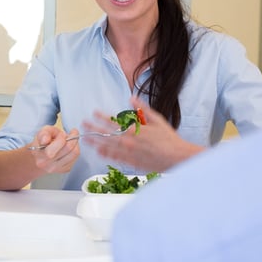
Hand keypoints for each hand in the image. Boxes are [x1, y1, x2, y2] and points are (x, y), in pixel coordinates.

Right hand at [27, 125, 80, 173]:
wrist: (40, 158)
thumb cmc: (42, 144)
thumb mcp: (41, 133)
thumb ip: (44, 134)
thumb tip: (45, 139)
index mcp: (39, 153)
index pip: (54, 145)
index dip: (61, 136)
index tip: (62, 132)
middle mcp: (46, 163)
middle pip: (68, 148)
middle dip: (73, 138)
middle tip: (73, 132)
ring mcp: (55, 168)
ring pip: (74, 153)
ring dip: (76, 144)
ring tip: (72, 140)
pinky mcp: (63, 170)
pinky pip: (75, 158)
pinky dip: (75, 150)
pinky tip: (69, 148)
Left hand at [82, 96, 203, 171]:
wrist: (177, 157)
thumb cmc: (169, 139)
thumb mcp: (157, 119)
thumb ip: (143, 109)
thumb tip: (132, 98)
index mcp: (135, 130)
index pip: (114, 122)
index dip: (102, 117)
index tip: (94, 112)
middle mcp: (129, 142)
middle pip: (107, 134)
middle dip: (94, 128)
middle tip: (83, 124)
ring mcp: (129, 153)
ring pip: (108, 147)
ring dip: (95, 142)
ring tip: (85, 138)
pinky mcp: (132, 162)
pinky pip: (115, 158)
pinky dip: (106, 155)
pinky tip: (98, 152)